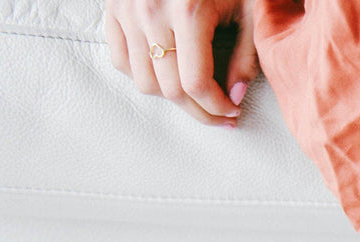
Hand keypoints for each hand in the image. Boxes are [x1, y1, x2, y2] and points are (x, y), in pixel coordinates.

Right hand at [104, 0, 259, 125]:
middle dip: (199, 111)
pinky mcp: (113, 10)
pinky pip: (121, 61)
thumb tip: (235, 98)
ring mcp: (127, 12)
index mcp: (189, 11)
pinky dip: (144, 76)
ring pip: (144, 82)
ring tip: (196, 97)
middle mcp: (152, 13)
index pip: (195, 83)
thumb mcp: (246, 10)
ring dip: (172, 99)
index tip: (231, 112)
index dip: (215, 108)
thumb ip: (244, 55)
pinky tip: (169, 75)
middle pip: (170, 89)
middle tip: (219, 114)